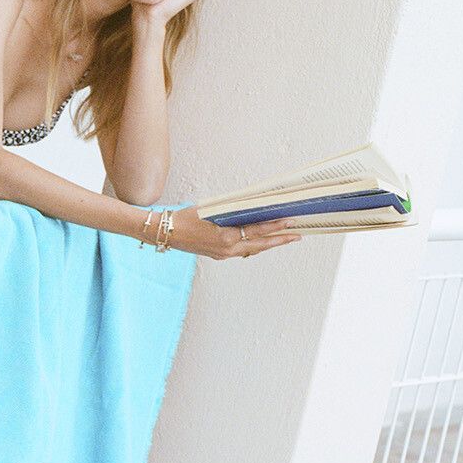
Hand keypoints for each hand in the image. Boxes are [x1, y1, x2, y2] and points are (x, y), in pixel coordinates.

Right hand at [153, 207, 302, 259]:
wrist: (165, 232)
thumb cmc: (184, 218)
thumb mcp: (210, 210)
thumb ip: (231, 212)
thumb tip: (251, 208)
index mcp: (226, 238)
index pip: (256, 231)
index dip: (274, 227)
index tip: (289, 222)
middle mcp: (227, 249)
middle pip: (260, 245)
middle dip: (279, 239)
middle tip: (297, 235)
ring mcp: (223, 254)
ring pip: (253, 250)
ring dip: (269, 244)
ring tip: (285, 238)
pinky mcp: (219, 255)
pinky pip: (242, 251)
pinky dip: (255, 246)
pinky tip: (262, 242)